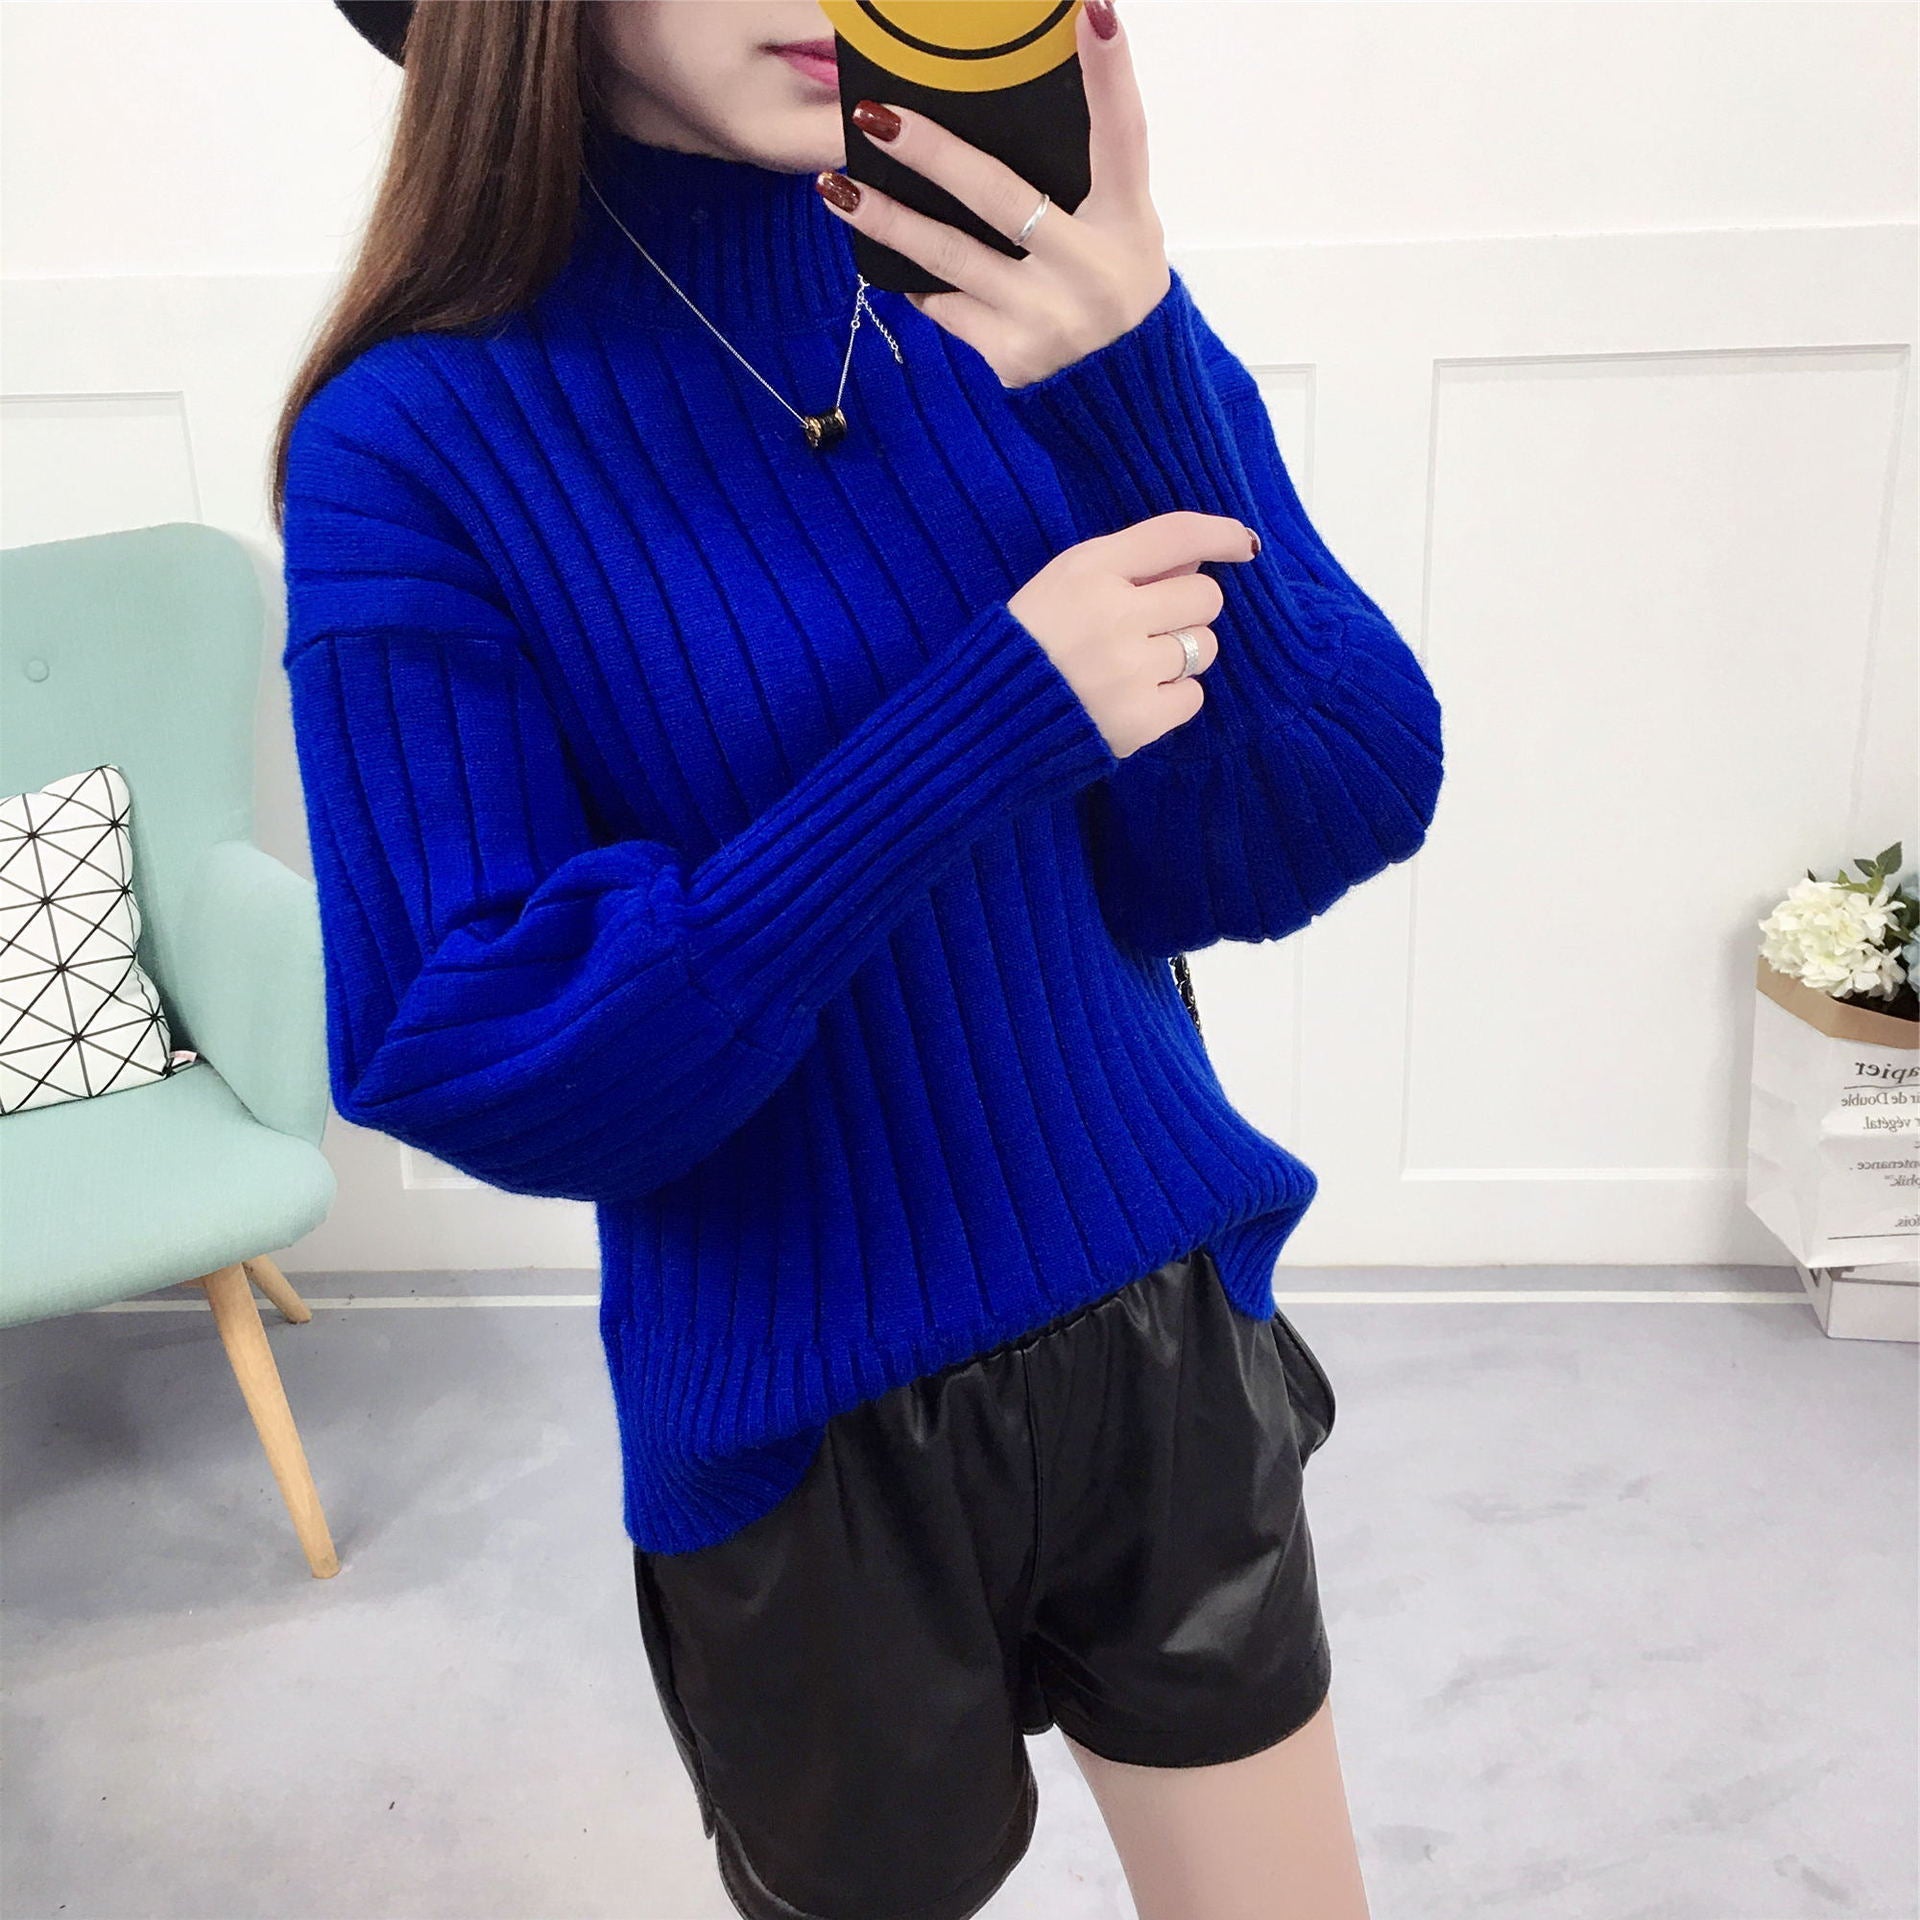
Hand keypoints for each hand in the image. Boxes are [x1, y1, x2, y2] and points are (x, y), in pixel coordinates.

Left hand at [812, 0, 1170, 390]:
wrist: (1123, 396)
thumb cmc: (1111, 290)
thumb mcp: (1121, 231)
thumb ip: (1076, 180)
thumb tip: (992, 116)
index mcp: (1128, 221)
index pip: (1123, 133)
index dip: (1109, 70)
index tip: (1088, 8)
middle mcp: (1090, 268)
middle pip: (1000, 195)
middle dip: (934, 153)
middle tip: (879, 116)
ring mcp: (1048, 316)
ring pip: (949, 255)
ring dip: (886, 218)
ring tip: (836, 187)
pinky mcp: (1012, 355)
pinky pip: (944, 305)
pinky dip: (912, 277)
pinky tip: (875, 254)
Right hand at [1008, 511, 1257, 759]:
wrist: (990, 721)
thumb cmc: (1031, 642)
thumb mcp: (1066, 583)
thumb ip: (1131, 566)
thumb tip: (1199, 558)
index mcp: (1090, 570)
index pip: (1176, 535)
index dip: (1220, 534)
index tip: (1243, 545)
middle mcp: (1114, 614)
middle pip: (1204, 596)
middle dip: (1187, 609)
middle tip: (1150, 629)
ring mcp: (1129, 670)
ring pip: (1204, 648)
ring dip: (1180, 656)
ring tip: (1135, 667)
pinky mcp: (1139, 719)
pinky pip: (1193, 696)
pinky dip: (1172, 698)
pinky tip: (1134, 698)